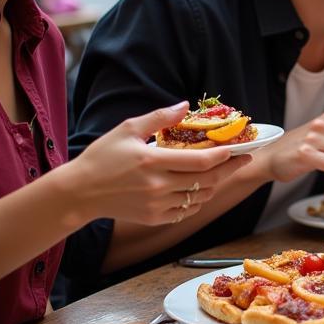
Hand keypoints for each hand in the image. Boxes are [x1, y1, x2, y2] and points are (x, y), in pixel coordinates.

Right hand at [70, 103, 250, 225]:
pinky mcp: (154, 218)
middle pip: (208, 180)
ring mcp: (157, 205)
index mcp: (153, 161)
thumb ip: (159, 117)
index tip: (239, 148)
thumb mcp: (128, 129)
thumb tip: (185, 106)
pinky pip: (187, 211)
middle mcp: (159, 186)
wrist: (80, 192)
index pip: (201, 162)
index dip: (225, 156)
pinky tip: (200, 188)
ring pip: (200, 197)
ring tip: (223, 172)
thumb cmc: (102, 157)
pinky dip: (198, 200)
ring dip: (215, 184)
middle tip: (243, 159)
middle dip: (230, 169)